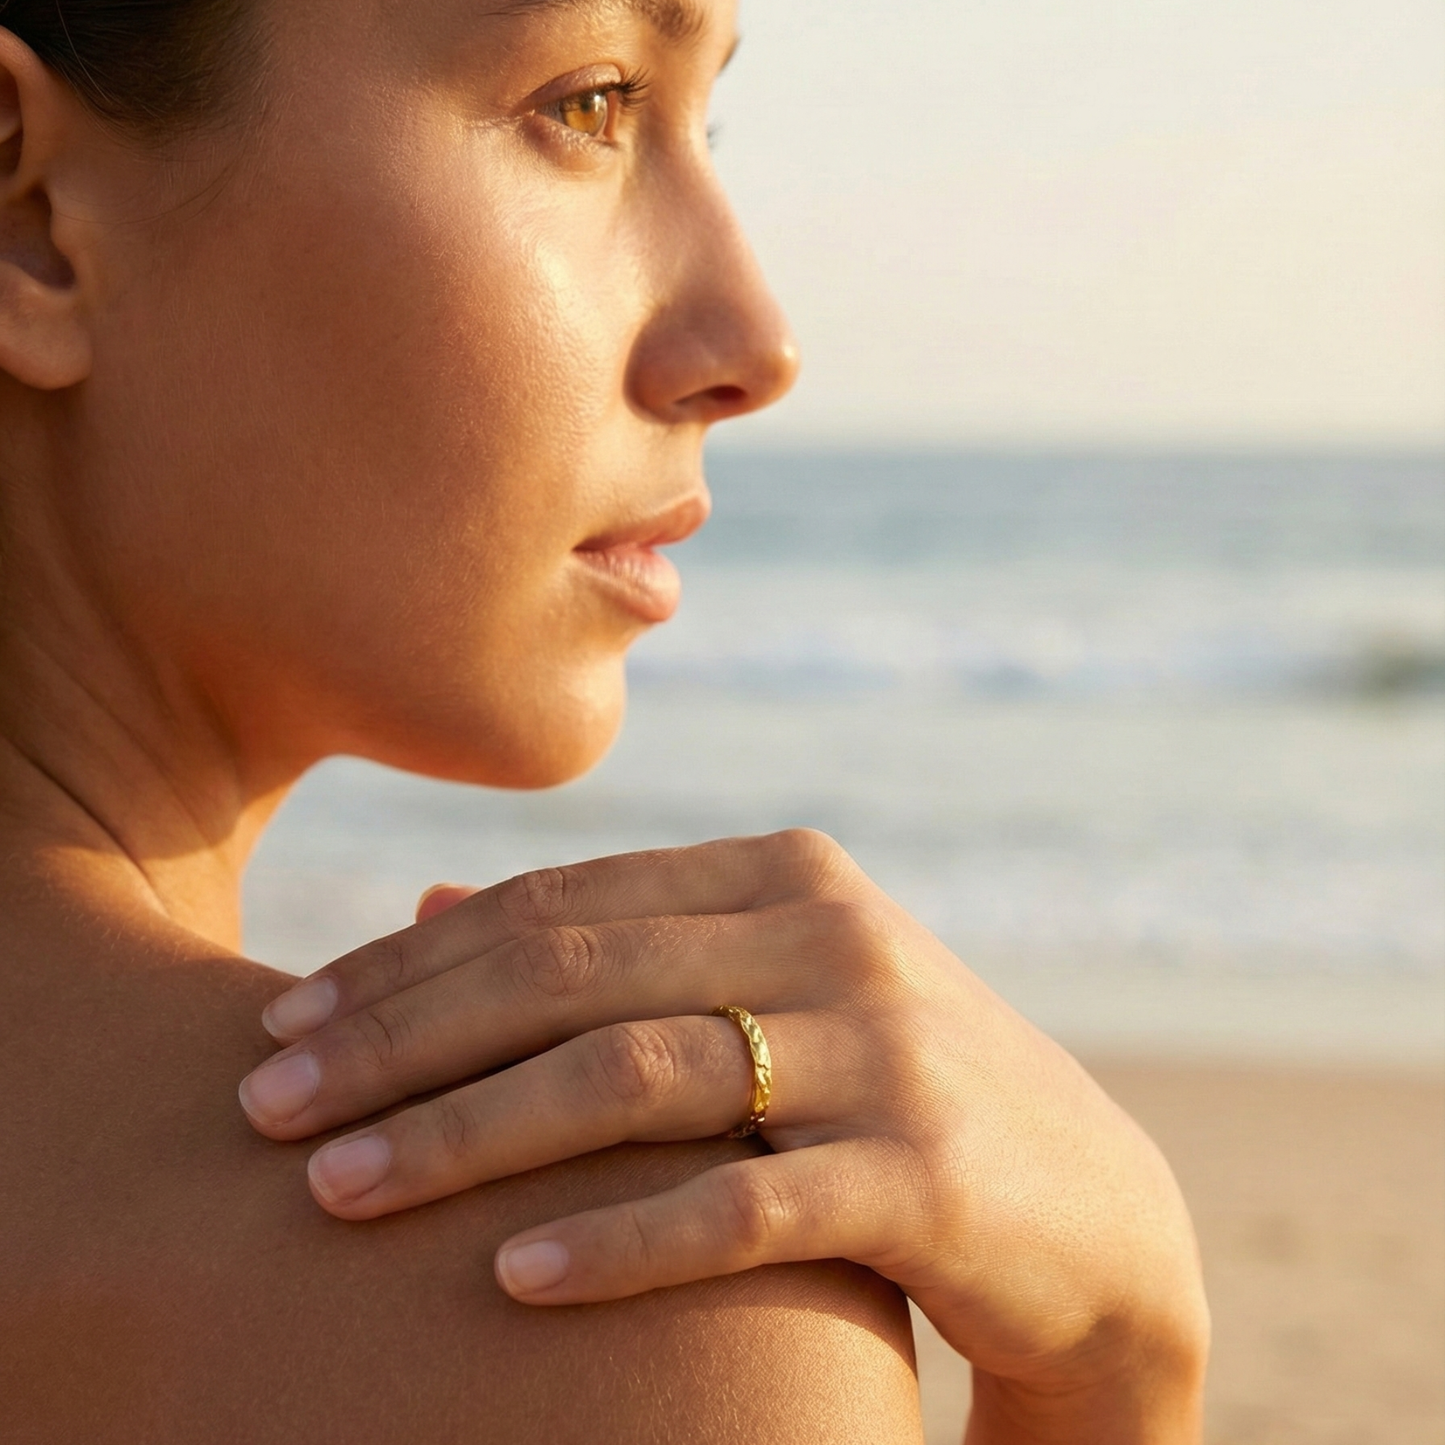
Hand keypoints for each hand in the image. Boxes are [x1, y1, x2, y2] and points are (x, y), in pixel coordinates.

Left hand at [240, 831, 1206, 1442]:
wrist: (1092, 1212)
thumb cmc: (892, 1090)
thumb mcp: (768, 989)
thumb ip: (617, 940)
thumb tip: (431, 901)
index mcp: (784, 873)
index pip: (560, 902)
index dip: (409, 962)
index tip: (285, 1023)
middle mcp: (831, 933)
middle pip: (572, 974)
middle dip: (400, 1041)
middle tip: (264, 1105)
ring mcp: (883, 1047)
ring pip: (633, 1073)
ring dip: (466, 1134)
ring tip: (334, 1191)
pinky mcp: (923, 1172)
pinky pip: (740, 1202)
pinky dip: (621, 1241)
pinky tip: (511, 1280)